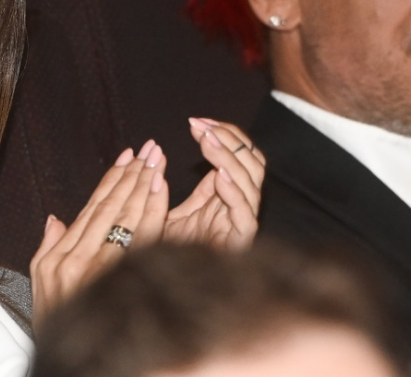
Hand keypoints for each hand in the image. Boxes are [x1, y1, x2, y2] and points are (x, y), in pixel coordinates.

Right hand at [29, 143, 168, 324]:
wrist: (67, 363)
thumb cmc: (55, 324)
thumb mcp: (41, 285)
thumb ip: (47, 247)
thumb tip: (56, 218)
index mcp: (62, 254)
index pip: (93, 207)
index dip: (112, 179)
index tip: (129, 155)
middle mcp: (78, 257)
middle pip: (112, 207)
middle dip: (133, 174)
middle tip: (151, 148)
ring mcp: (98, 269)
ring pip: (126, 218)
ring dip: (143, 185)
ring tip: (158, 161)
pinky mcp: (116, 280)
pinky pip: (140, 241)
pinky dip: (151, 213)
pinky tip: (160, 192)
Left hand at [163, 118, 262, 249]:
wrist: (171, 287)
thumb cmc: (169, 250)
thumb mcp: (164, 210)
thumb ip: (165, 184)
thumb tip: (158, 152)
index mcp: (226, 192)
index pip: (238, 152)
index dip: (221, 133)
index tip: (195, 122)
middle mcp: (240, 201)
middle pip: (252, 160)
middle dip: (228, 139)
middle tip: (202, 127)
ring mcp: (243, 219)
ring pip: (252, 179)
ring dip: (230, 157)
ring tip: (208, 142)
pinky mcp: (242, 239)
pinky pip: (245, 212)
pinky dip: (235, 191)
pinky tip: (220, 176)